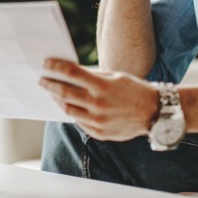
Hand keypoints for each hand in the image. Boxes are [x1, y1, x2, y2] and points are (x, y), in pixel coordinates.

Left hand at [39, 59, 159, 140]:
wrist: (154, 113)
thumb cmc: (134, 90)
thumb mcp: (114, 76)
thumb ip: (92, 76)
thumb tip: (69, 72)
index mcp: (102, 87)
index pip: (71, 74)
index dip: (56, 68)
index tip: (46, 64)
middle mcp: (98, 105)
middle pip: (64, 93)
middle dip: (50, 85)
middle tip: (42, 80)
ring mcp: (98, 121)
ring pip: (68, 110)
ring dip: (58, 100)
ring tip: (53, 93)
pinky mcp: (99, 133)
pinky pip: (79, 122)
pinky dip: (72, 112)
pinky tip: (69, 105)